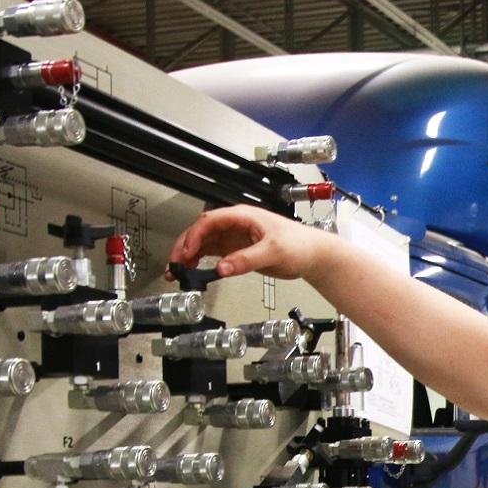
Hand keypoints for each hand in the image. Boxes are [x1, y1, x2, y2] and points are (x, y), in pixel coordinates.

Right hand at [168, 205, 338, 281]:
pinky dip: (199, 261)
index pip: (209, 221)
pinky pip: (212, 253)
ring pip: (203, 243)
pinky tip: (191, 271)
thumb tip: (223, 267)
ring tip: (176, 271)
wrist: (314, 254)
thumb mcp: (273, 251)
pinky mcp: (237, 250)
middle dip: (184, 246)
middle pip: (201, 231)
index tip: (185, 253)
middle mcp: (235, 224)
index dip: (194, 236)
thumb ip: (246, 259)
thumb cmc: (300, 244)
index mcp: (242, 216)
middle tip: (174, 265)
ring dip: (188, 255)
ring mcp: (234, 237)